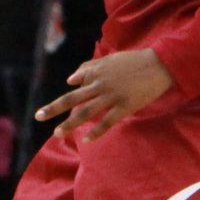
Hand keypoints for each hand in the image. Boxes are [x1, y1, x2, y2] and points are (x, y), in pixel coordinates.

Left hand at [38, 47, 175, 141]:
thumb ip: (89, 67)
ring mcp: (112, 96)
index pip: (76, 86)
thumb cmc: (134, 61)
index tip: (63, 107)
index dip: (71, 97)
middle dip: (53, 108)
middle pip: (72, 98)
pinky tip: (85, 139)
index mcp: (96, 72)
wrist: (160, 64)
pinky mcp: (125, 106)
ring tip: (57, 133)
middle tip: (38, 116)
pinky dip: (95, 131)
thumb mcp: (109, 60)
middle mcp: (100, 84)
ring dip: (69, 123)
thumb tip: (70, 80)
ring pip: (85, 112)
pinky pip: (107, 121)